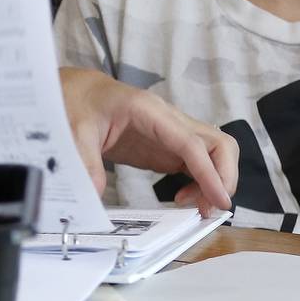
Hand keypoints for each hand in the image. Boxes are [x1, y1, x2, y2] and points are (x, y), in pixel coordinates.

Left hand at [60, 66, 237, 216]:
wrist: (79, 92)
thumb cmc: (79, 103)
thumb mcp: (75, 131)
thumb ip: (86, 160)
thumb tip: (94, 193)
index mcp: (149, 110)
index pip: (191, 142)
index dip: (209, 172)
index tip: (219, 201)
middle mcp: (169, 119)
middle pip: (218, 143)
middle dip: (224, 177)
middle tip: (209, 208)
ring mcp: (172, 133)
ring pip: (214, 153)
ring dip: (216, 182)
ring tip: (196, 208)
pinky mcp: (168, 146)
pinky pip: (198, 163)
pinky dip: (202, 182)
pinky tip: (184, 198)